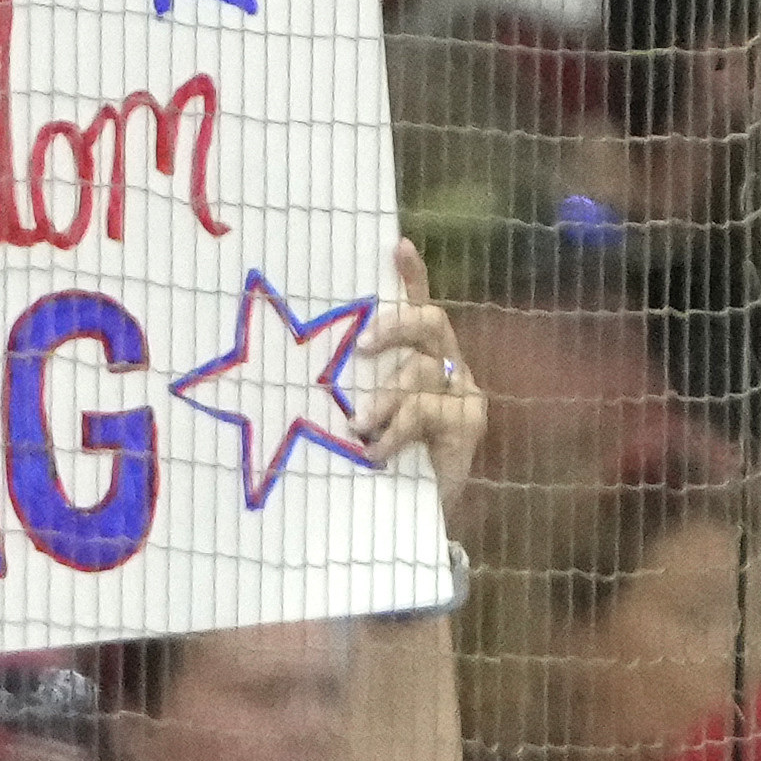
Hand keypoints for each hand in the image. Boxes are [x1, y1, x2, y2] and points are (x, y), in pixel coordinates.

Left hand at [352, 239, 487, 491]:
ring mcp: (460, 392)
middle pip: (430, 322)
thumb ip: (344, 387)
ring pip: (421, 371)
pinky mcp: (468, 423)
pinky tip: (375, 450)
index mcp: (418, 354)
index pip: (418, 304)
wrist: (406, 516)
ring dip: (384, 396)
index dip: (412, 274)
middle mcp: (445, 364)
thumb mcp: (352, 416)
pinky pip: (428, 411)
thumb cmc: (370, 460)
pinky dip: (396, 429)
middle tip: (362, 346)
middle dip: (395, 326)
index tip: (397, 244)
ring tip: (357, 425)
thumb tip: (292, 364)